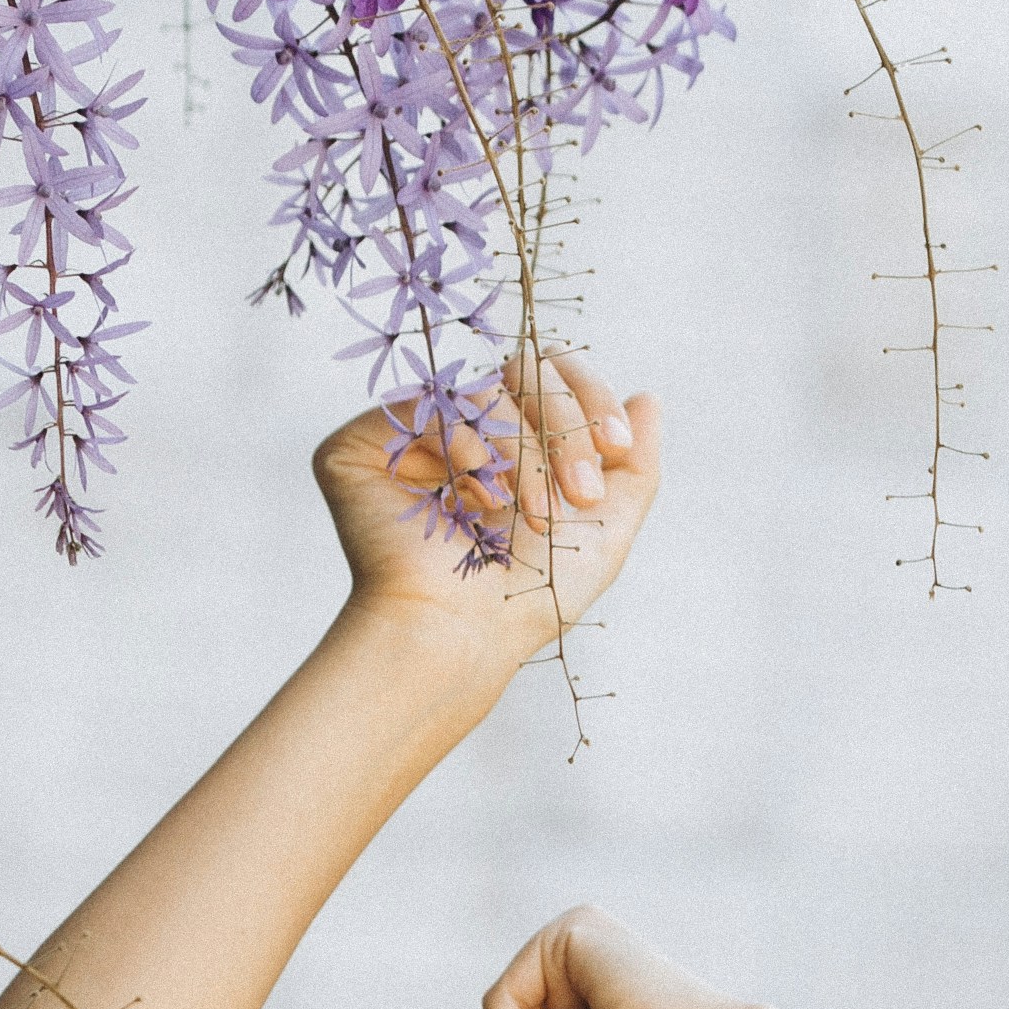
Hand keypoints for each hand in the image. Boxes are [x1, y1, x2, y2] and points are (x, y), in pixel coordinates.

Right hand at [315, 356, 659, 672]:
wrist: (463, 639)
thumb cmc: (530, 601)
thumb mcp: (606, 533)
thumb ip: (635, 466)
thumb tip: (647, 398)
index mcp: (507, 444)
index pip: (551, 378)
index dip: (591, 399)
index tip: (618, 449)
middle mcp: (457, 431)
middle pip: (522, 369)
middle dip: (567, 425)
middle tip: (582, 492)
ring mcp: (407, 437)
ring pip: (482, 387)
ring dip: (525, 451)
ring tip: (536, 517)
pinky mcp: (361, 447)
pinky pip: (427, 405)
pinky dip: (468, 447)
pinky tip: (477, 504)